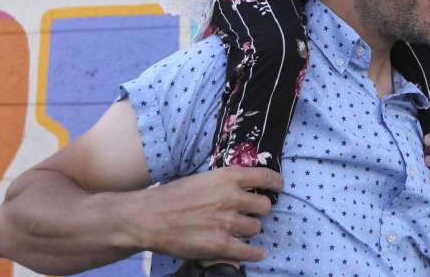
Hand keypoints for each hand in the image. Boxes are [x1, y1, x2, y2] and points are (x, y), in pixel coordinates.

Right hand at [142, 167, 282, 263]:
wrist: (150, 217)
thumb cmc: (172, 196)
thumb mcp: (202, 178)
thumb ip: (224, 182)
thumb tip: (243, 187)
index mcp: (227, 177)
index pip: (263, 176)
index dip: (275, 182)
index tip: (279, 186)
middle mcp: (231, 198)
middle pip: (264, 206)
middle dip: (259, 209)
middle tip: (249, 212)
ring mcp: (227, 222)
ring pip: (256, 228)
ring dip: (249, 229)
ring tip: (238, 230)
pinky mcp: (221, 245)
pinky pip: (249, 251)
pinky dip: (255, 253)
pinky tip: (257, 253)